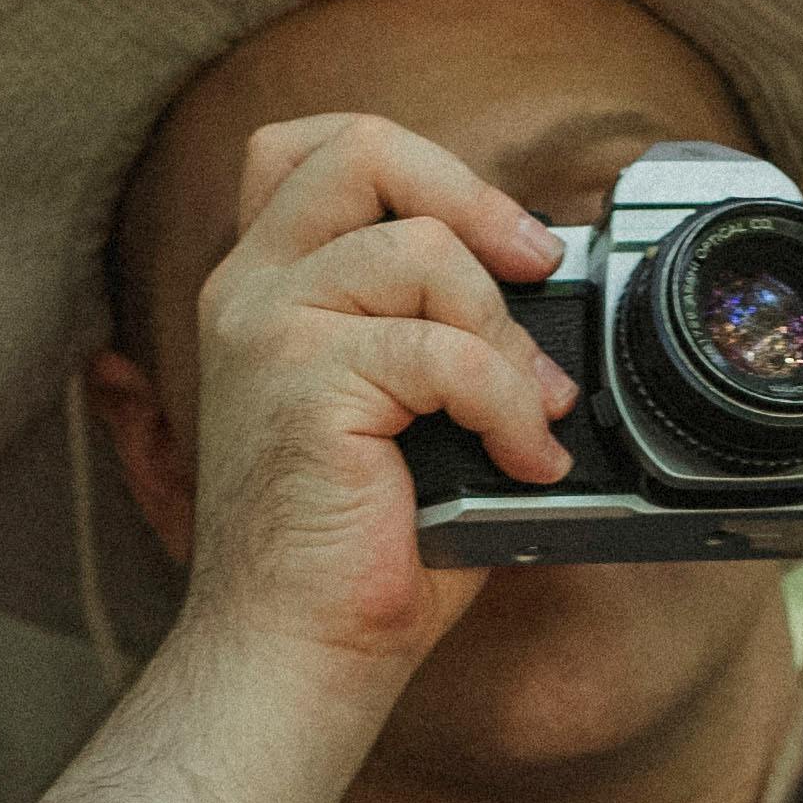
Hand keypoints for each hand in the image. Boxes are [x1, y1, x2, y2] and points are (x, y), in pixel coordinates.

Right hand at [148, 114, 578, 695]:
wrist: (295, 654)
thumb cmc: (353, 550)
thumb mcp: (398, 408)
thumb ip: (437, 328)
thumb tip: (552, 292)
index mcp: (263, 287)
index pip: (315, 147)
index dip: (422, 163)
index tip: (498, 236)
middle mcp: (249, 292)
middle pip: (361, 148)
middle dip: (473, 198)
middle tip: (534, 270)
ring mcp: (268, 331)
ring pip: (424, 252)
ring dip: (507, 337)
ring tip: (529, 414)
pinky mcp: (305, 386)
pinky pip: (446, 353)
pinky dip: (508, 407)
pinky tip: (521, 461)